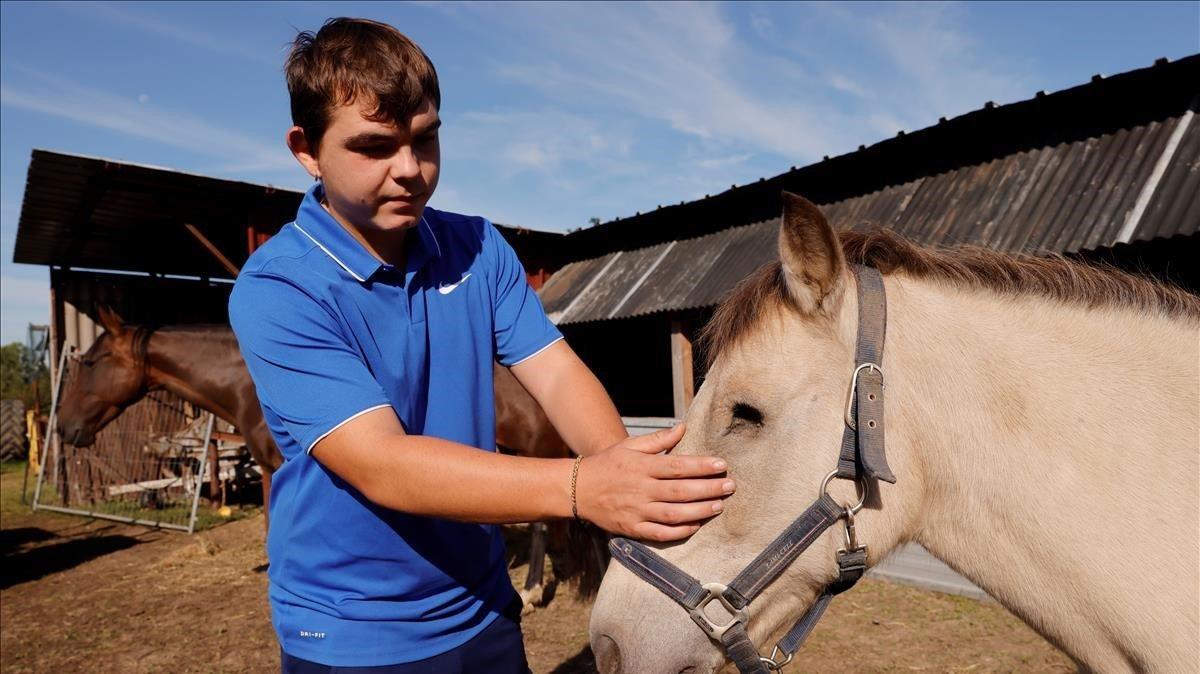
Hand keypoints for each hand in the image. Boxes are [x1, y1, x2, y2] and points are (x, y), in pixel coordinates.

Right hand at [574, 423, 734, 541]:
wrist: (577, 489)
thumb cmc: (607, 464)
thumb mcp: (630, 446)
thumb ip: (658, 440)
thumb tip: (683, 427)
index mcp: (642, 466)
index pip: (677, 466)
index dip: (701, 466)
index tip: (722, 465)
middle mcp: (641, 489)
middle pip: (680, 491)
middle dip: (708, 489)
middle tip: (730, 486)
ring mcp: (636, 511)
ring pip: (673, 514)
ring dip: (699, 511)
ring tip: (719, 506)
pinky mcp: (632, 529)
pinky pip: (659, 534)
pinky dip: (679, 532)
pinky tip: (696, 526)